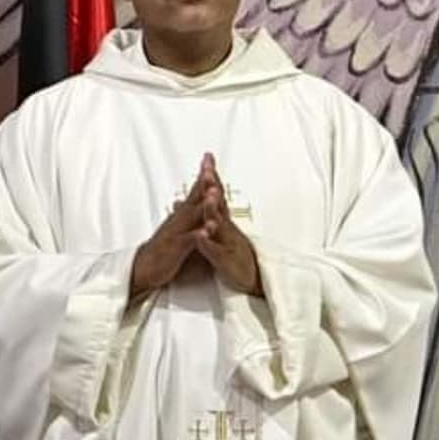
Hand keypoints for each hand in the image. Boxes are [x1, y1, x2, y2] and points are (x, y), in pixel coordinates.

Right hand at [129, 159, 219, 298]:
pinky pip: (188, 242)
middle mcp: (179, 220)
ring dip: (203, 205)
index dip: (203, 175)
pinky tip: (206, 231)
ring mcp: (177, 233)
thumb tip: (197, 197)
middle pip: (193, 198)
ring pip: (191, 217)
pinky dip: (197, 236)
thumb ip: (189, 212)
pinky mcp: (175, 250)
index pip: (195, 191)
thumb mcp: (178, 226)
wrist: (144, 268)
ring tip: (213, 194)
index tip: (209, 158)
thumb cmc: (165, 248)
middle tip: (211, 167)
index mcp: (182, 215)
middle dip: (203, 183)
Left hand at [190, 153, 261, 295]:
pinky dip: (208, 242)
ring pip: (219, 225)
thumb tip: (189, 200)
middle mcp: (227, 228)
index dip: (211, 177)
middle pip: (220, 204)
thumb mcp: (219, 232)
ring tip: (208, 197)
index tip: (207, 158)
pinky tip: (201, 235)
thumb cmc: (232, 256)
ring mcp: (227, 243)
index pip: (217, 195)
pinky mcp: (225, 261)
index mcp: (223, 221)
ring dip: (213, 210)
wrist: (249, 281)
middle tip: (208, 169)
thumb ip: (206, 215)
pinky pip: (215, 251)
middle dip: (214, 186)